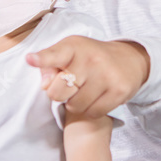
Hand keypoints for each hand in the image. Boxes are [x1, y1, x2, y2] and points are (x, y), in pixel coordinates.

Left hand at [27, 37, 149, 117]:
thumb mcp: (69, 51)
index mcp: (75, 47)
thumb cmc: (91, 57)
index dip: (42, 59)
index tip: (31, 59)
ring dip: (76, 104)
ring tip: (83, 92)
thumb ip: (50, 64)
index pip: (56, 54)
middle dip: (59, 94)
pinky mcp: (119, 91)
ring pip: (75, 106)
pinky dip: (90, 110)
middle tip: (69, 87)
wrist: (129, 60)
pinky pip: (93, 112)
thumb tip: (45, 84)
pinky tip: (95, 98)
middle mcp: (92, 60)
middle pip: (58, 92)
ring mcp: (107, 76)